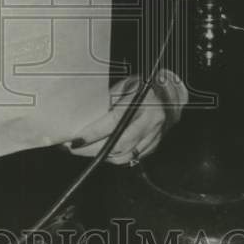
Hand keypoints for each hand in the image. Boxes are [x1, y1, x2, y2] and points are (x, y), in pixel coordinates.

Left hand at [65, 70, 186, 164]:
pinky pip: (133, 157)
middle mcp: (152, 120)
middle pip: (119, 143)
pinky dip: (116, 157)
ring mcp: (156, 135)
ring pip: (126, 155)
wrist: (168, 96)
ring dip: (103, 156)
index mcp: (143, 101)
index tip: (76, 139)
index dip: (93, 133)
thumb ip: (108, 100)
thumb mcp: (125, 86)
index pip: (114, 121)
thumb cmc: (141, 88)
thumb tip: (83, 116)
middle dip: (93, 149)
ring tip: (85, 151)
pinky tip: (103, 152)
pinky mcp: (155, 145)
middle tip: (75, 148)